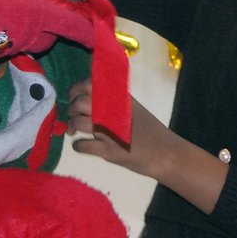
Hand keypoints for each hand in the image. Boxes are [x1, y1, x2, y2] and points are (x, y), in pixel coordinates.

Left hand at [69, 81, 228, 214]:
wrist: (165, 153)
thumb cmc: (149, 131)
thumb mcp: (132, 108)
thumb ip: (113, 101)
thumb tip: (91, 95)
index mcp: (118, 98)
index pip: (88, 84)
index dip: (75, 90)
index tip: (74, 98)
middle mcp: (113, 111)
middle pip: (78, 103)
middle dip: (70, 110)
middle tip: (73, 118)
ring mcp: (110, 132)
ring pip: (77, 123)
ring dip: (72, 127)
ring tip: (75, 132)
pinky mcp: (109, 151)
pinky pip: (82, 146)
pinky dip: (78, 146)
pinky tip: (83, 146)